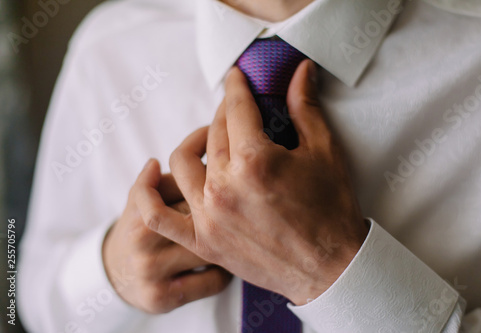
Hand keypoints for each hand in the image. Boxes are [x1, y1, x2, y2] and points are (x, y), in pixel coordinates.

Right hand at [102, 160, 231, 313]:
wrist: (114, 274)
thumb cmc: (138, 228)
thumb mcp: (138, 201)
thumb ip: (153, 182)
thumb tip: (155, 163)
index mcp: (141, 213)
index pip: (189, 191)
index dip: (213, 189)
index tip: (226, 190)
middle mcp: (143, 243)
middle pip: (202, 219)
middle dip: (222, 215)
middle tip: (236, 213)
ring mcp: (152, 273)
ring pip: (211, 251)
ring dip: (228, 243)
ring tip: (234, 236)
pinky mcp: (163, 299)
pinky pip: (212, 282)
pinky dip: (224, 272)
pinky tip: (222, 264)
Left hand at [137, 60, 368, 304]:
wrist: (331, 269)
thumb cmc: (332, 210)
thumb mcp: (324, 152)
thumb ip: (305, 107)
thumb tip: (301, 70)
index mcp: (254, 160)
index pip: (237, 109)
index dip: (238, 88)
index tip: (237, 78)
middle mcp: (224, 186)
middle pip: (213, 133)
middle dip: (225, 114)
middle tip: (237, 110)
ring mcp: (208, 216)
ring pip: (183, 162)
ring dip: (194, 142)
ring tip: (209, 139)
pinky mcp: (202, 241)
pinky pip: (157, 215)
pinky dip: (147, 193)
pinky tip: (153, 172)